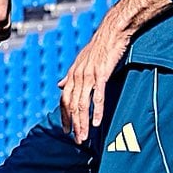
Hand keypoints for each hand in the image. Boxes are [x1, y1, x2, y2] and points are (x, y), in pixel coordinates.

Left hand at [57, 21, 129, 145]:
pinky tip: (96, 123)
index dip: (64, 116)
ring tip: (84, 137)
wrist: (112, 32)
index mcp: (72, 74)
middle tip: (76, 140)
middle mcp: (77, 76)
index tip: (66, 130)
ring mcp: (88, 75)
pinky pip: (97, 96)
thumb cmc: (99, 47)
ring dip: (82, 123)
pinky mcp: (101, 74)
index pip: (64, 99)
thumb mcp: (81, 61)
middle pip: (71, 106)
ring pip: (82, 104)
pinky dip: (97, 111)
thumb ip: (70, 76)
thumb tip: (59, 85)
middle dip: (73, 124)